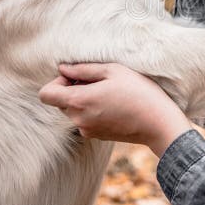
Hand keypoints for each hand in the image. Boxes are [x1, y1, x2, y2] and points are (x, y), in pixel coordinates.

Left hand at [38, 63, 191, 157]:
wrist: (158, 123)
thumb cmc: (139, 92)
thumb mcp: (113, 71)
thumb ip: (83, 69)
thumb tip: (63, 68)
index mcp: (79, 101)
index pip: (46, 94)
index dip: (57, 82)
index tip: (77, 77)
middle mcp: (78, 119)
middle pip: (60, 102)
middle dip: (72, 89)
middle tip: (99, 82)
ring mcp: (87, 130)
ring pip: (73, 111)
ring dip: (84, 100)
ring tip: (109, 93)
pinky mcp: (97, 136)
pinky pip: (85, 120)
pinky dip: (93, 111)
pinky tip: (115, 105)